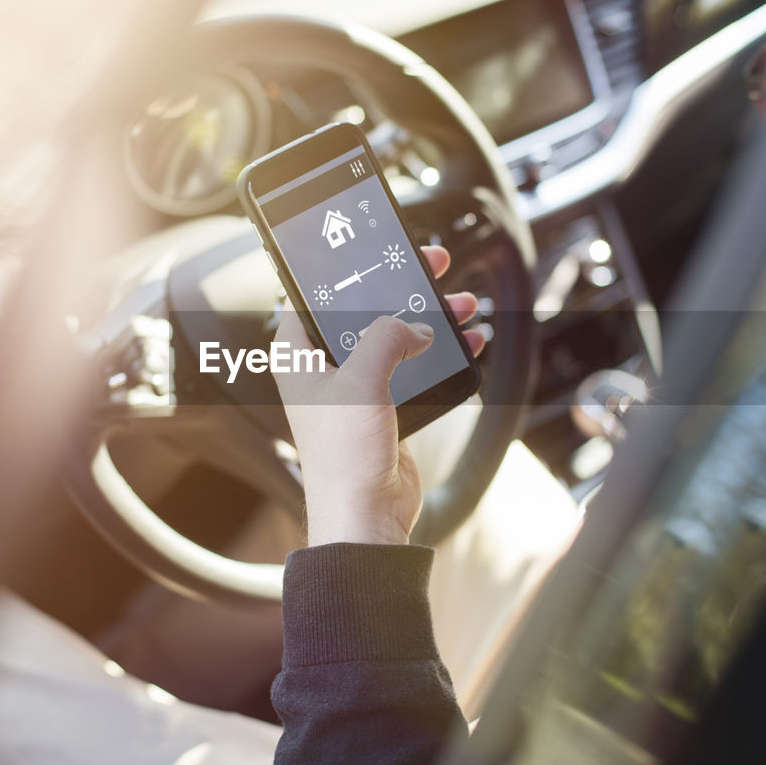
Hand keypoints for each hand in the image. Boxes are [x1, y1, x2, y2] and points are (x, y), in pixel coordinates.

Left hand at [272, 246, 484, 545]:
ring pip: (395, 335)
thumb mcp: (361, 380)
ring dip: (430, 318)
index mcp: (298, 354)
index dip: (346, 267)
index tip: (376, 246)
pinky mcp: (384, 407)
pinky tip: (467, 341)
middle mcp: (323, 367)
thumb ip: (386, 337)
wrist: (366, 518)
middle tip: (432, 265)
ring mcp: (355, 387)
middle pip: (364, 309)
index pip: (314, 292)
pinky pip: (414, 366)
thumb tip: (413, 325)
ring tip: (462, 304)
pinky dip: (440, 351)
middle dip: (401, 288)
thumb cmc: (343, 457)